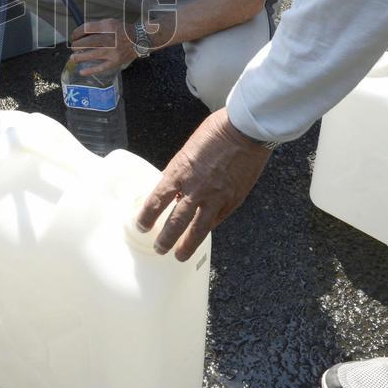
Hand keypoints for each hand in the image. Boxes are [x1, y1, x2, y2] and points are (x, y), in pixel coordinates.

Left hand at [70, 19, 136, 75]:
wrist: (139, 40)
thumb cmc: (122, 31)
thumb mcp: (110, 22)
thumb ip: (97, 27)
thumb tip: (80, 34)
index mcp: (108, 27)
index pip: (87, 28)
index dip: (77, 32)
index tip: (74, 36)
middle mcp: (110, 39)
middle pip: (88, 42)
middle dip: (77, 45)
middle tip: (73, 47)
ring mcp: (112, 52)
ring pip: (92, 55)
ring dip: (80, 57)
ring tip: (73, 58)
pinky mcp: (115, 62)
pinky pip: (101, 67)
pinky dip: (91, 70)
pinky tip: (82, 72)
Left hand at [136, 108, 271, 259]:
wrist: (245, 131)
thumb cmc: (216, 133)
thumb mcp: (188, 149)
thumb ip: (180, 171)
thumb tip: (174, 189)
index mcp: (180, 172)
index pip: (157, 201)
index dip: (147, 216)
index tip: (141, 225)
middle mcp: (195, 188)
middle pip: (176, 222)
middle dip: (165, 239)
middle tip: (158, 248)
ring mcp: (215, 197)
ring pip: (198, 229)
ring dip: (186, 245)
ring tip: (179, 255)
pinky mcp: (232, 201)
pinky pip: (217, 221)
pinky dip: (208, 229)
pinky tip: (202, 235)